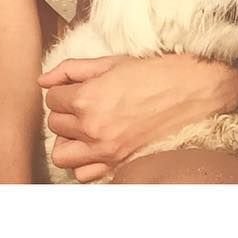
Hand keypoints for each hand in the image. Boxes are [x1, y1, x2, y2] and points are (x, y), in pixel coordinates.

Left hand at [38, 53, 228, 182]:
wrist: (193, 89)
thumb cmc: (155, 72)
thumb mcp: (112, 62)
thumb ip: (72, 70)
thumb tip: (44, 80)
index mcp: (88, 98)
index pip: (52, 99)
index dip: (63, 91)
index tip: (76, 88)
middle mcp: (92, 128)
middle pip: (54, 125)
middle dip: (64, 113)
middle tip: (82, 104)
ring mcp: (106, 150)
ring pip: (62, 155)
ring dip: (68, 140)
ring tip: (84, 127)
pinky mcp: (119, 164)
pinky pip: (84, 175)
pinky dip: (85, 162)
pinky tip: (96, 146)